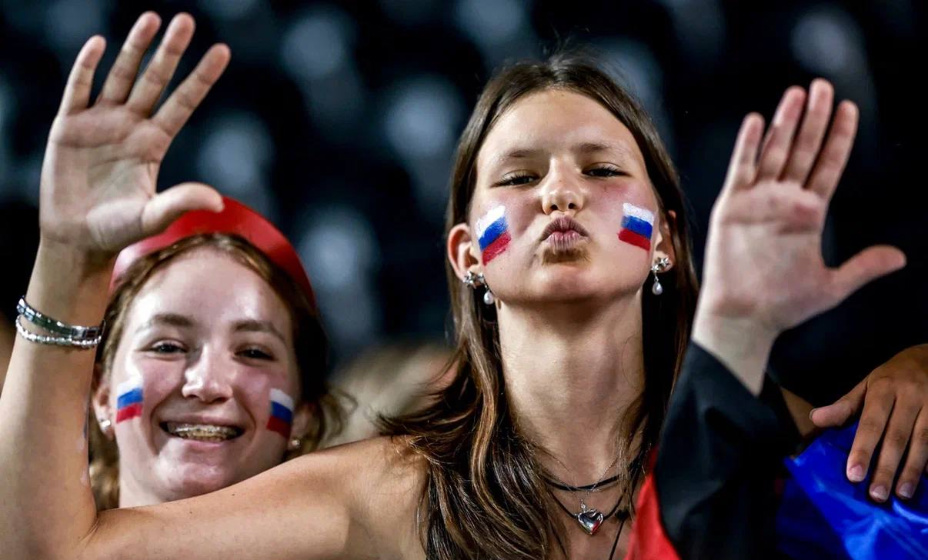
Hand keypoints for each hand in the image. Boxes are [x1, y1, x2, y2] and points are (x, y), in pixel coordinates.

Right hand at [39, 12, 228, 261]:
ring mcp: (100, 122)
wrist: (75, 238)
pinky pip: (78, 89)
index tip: (222, 51)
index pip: (183, 103)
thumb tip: (217, 201)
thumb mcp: (152, 217)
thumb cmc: (117, 230)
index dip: (201, 77)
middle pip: (155, 80)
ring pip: (120, 76)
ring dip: (134, 48)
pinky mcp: (68, 126)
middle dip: (170, 51)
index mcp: (154, 143)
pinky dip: (86, 67)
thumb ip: (181, 203)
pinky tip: (99, 44)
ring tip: (151, 19)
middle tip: (186, 20)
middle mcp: (130, 125)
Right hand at [693, 80, 905, 391]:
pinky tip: (758, 122)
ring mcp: (757, 201)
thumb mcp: (832, 285)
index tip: (849, 109)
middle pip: (802, 149)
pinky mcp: (731, 206)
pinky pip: (741, 169)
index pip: (828, 165)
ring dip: (785, 122)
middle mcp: (784, 200)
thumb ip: (863, 266)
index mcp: (809, 213)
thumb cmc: (783, 306)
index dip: (839, 137)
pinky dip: (749, 146)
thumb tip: (900, 257)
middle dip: (814, 118)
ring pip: (774, 152)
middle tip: (822, 86)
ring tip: (796, 93)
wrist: (744, 317)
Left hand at [811, 344, 927, 500]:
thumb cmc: (893, 376)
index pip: (871, 423)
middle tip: (876, 495)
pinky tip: (927, 478)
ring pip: (923, 442)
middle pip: (897, 437)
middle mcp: (910, 397)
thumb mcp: (867, 383)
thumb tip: (815, 419)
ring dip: (912, 471)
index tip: (854, 474)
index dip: (863, 449)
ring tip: (901, 494)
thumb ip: (845, 405)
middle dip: (887, 467)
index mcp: (884, 390)